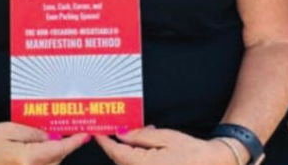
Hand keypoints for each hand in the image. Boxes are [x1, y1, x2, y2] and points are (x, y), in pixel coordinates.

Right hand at [0, 122, 89, 164]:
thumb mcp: (10, 128)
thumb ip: (33, 134)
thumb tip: (51, 138)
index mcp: (26, 158)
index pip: (57, 150)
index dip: (73, 143)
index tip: (85, 135)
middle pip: (56, 160)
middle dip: (65, 147)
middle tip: (75, 132)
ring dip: (56, 154)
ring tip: (59, 138)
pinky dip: (46, 160)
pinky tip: (44, 147)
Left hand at [94, 126, 234, 164]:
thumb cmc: (191, 151)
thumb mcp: (165, 137)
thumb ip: (140, 136)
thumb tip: (120, 134)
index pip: (116, 153)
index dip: (104, 141)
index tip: (96, 131)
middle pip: (120, 161)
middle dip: (116, 145)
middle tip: (114, 127)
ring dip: (127, 151)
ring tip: (136, 133)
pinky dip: (136, 157)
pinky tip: (145, 146)